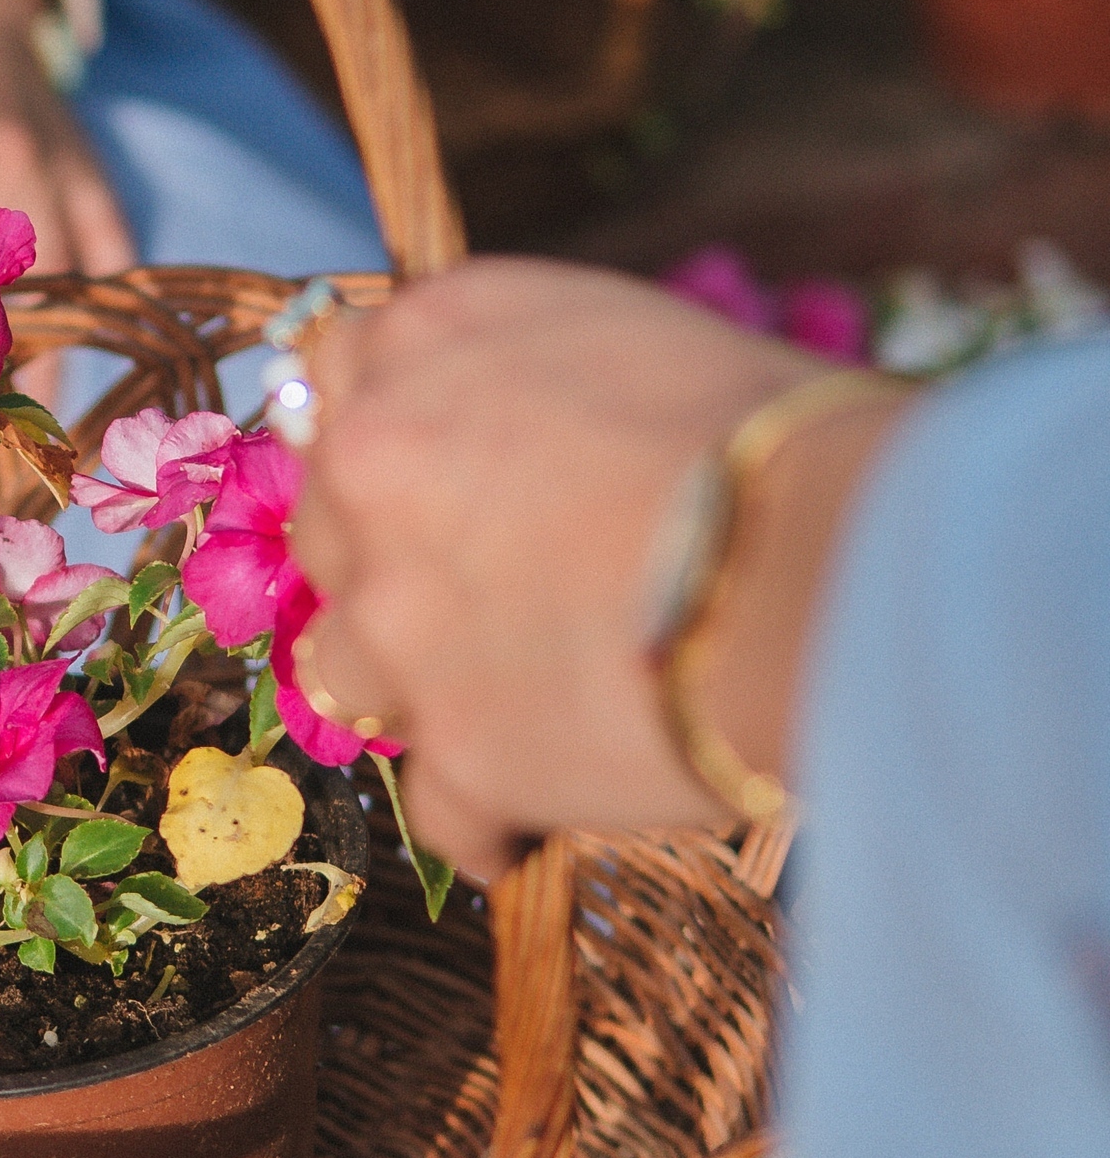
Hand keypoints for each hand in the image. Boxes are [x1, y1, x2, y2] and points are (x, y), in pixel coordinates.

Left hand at [287, 258, 909, 881]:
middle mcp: (378, 467)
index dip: (389, 435)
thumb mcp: (631, 340)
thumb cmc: (781, 429)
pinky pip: (440, 807)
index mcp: (430, 340)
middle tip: (491, 589)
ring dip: (414, 687)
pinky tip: (543, 813)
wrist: (830, 560)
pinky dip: (491, 817)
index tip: (432, 473)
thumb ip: (522, 381)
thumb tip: (513, 431)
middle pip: (327, 527)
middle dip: (391, 562)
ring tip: (511, 697)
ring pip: (344, 669)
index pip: (337, 373)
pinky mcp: (454, 748)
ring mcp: (398, 616)